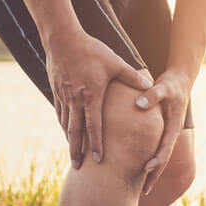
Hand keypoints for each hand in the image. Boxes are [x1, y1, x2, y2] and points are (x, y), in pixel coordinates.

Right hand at [45, 30, 152, 168]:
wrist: (62, 38)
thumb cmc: (91, 50)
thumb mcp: (115, 62)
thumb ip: (132, 76)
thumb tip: (149, 85)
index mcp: (92, 96)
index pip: (94, 126)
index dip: (96, 144)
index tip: (97, 160)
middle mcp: (76, 100)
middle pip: (75, 132)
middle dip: (76, 151)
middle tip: (76, 167)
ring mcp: (64, 96)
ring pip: (65, 124)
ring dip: (68, 140)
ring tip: (71, 153)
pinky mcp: (56, 90)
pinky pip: (59, 112)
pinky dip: (62, 124)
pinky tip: (65, 130)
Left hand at [135, 68, 191, 194]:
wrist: (180, 80)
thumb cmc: (171, 84)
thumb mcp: (163, 87)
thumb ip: (152, 95)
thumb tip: (139, 104)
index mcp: (173, 127)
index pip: (165, 148)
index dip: (157, 160)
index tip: (146, 170)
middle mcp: (170, 134)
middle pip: (163, 159)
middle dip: (154, 175)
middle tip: (144, 192)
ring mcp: (166, 134)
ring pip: (159, 157)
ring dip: (151, 172)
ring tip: (141, 188)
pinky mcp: (160, 131)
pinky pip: (154, 149)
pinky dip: (148, 159)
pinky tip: (137, 167)